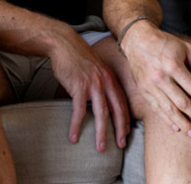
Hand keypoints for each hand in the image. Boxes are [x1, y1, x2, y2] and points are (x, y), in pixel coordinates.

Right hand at [48, 27, 130, 151]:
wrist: (64, 44)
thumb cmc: (78, 58)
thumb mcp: (96, 69)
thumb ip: (101, 83)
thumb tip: (101, 101)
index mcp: (110, 78)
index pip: (122, 102)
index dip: (126, 119)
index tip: (127, 133)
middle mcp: (105, 81)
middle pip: (117, 109)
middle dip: (120, 129)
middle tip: (121, 145)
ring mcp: (93, 84)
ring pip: (101, 113)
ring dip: (101, 132)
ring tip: (100, 147)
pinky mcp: (78, 86)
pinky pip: (79, 110)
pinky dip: (76, 125)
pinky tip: (73, 136)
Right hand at [121, 20, 190, 137]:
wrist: (138, 41)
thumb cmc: (165, 43)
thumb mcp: (186, 48)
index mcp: (173, 65)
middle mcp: (161, 77)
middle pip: (182, 102)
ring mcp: (150, 86)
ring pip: (169, 109)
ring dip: (182, 122)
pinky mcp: (143, 90)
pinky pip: (156, 108)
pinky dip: (166, 119)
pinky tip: (176, 127)